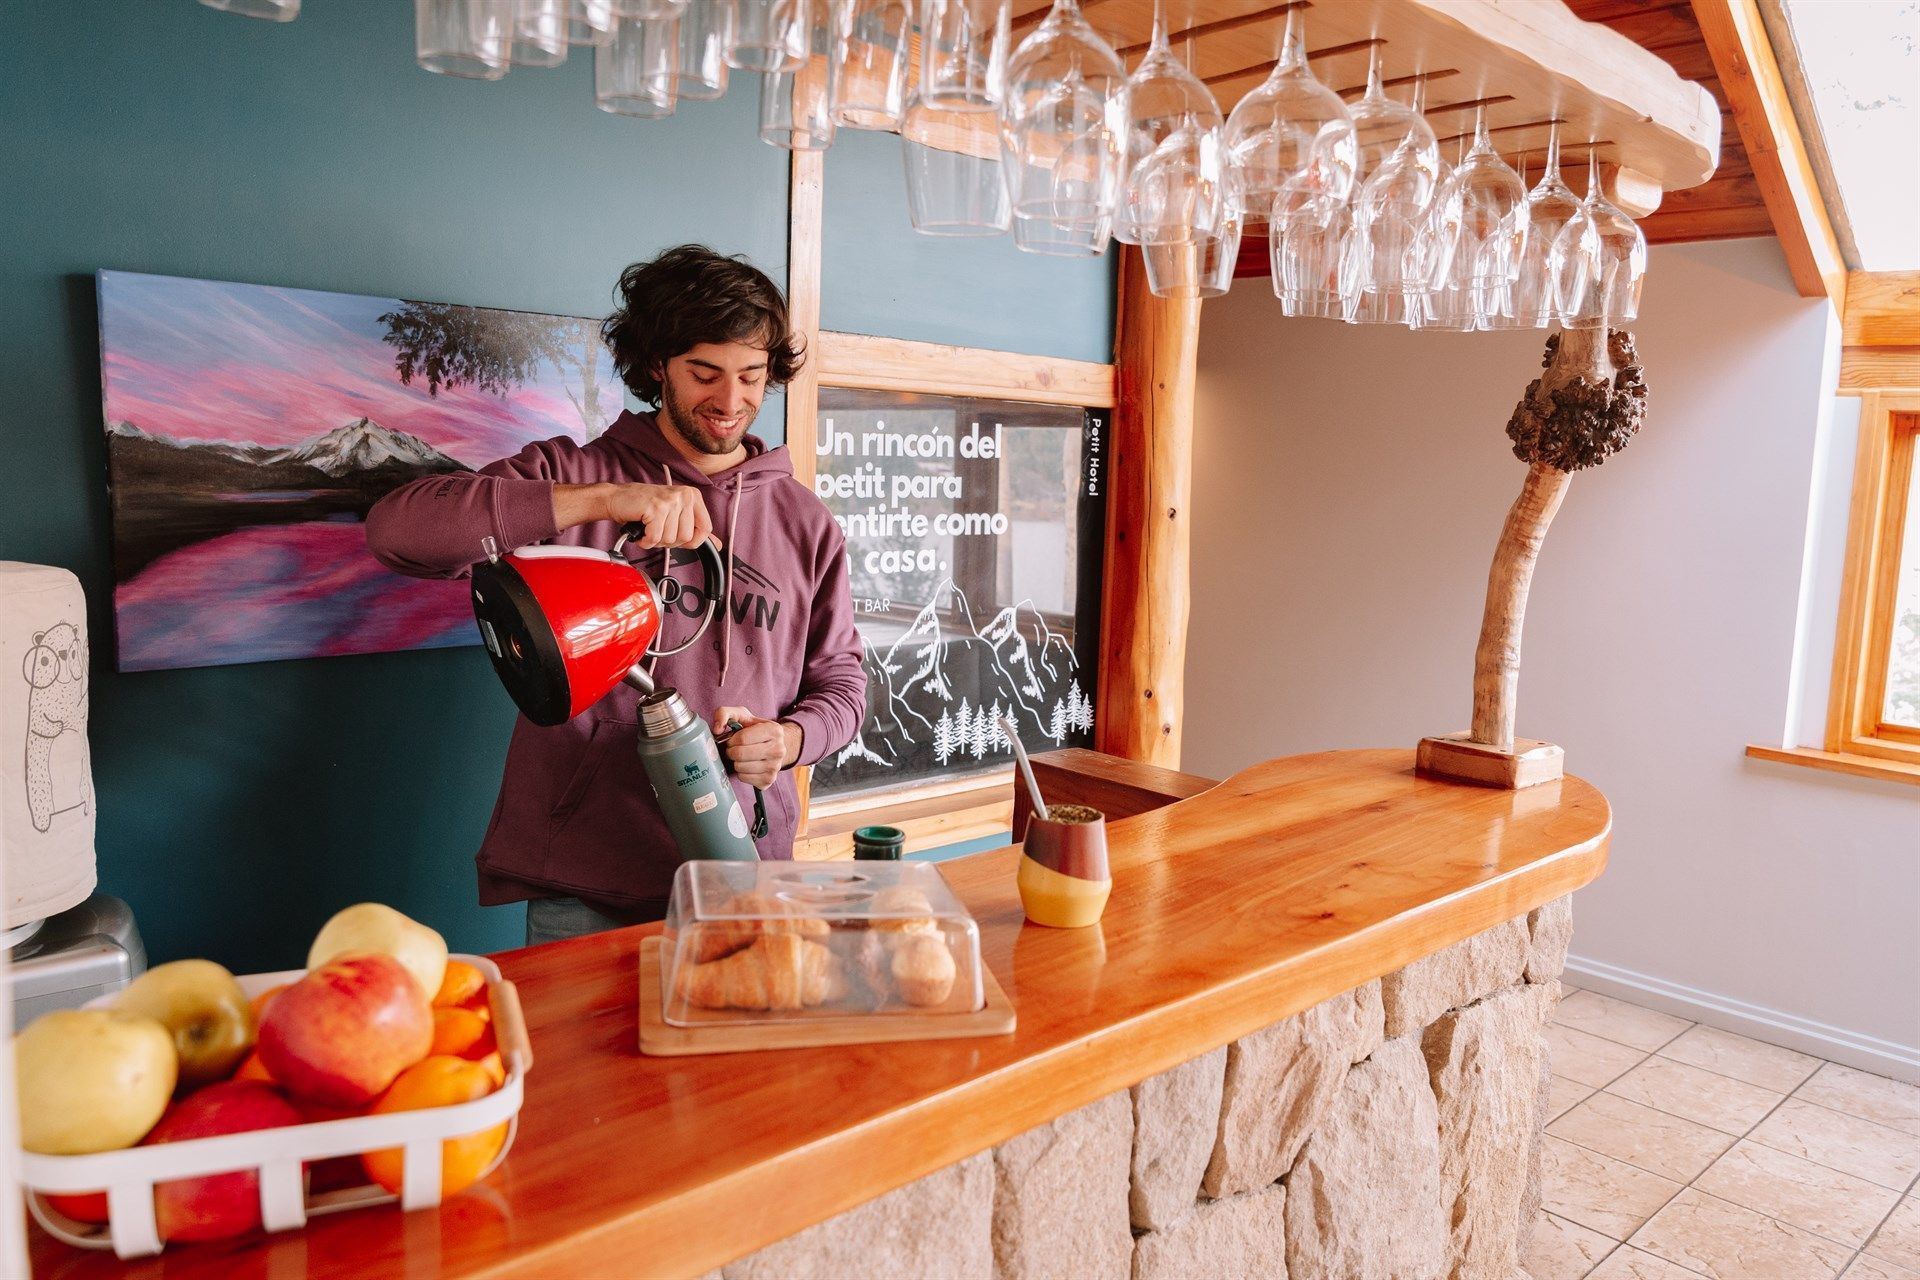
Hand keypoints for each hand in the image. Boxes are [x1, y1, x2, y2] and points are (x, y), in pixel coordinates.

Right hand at [553, 483, 713, 549]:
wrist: (616, 498)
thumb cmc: (643, 508)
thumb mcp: (675, 515)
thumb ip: (696, 529)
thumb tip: (718, 544)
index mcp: (693, 496)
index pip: (705, 529)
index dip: (690, 541)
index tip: (677, 537)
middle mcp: (685, 495)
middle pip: (687, 537)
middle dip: (669, 541)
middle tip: (656, 529)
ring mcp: (671, 500)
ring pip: (671, 539)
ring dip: (655, 540)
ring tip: (648, 527)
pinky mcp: (656, 508)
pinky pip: (655, 538)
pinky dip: (645, 541)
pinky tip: (641, 530)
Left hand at [712, 708, 799, 789]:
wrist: (772, 745)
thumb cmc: (753, 729)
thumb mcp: (740, 715)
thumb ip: (724, 713)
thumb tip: (717, 729)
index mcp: (774, 730)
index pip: (742, 738)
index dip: (732, 740)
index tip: (733, 739)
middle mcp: (779, 749)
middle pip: (740, 754)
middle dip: (731, 751)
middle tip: (733, 749)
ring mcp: (775, 766)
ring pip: (741, 768)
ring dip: (735, 762)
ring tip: (740, 757)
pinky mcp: (769, 779)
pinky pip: (744, 778)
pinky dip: (740, 772)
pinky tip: (746, 765)